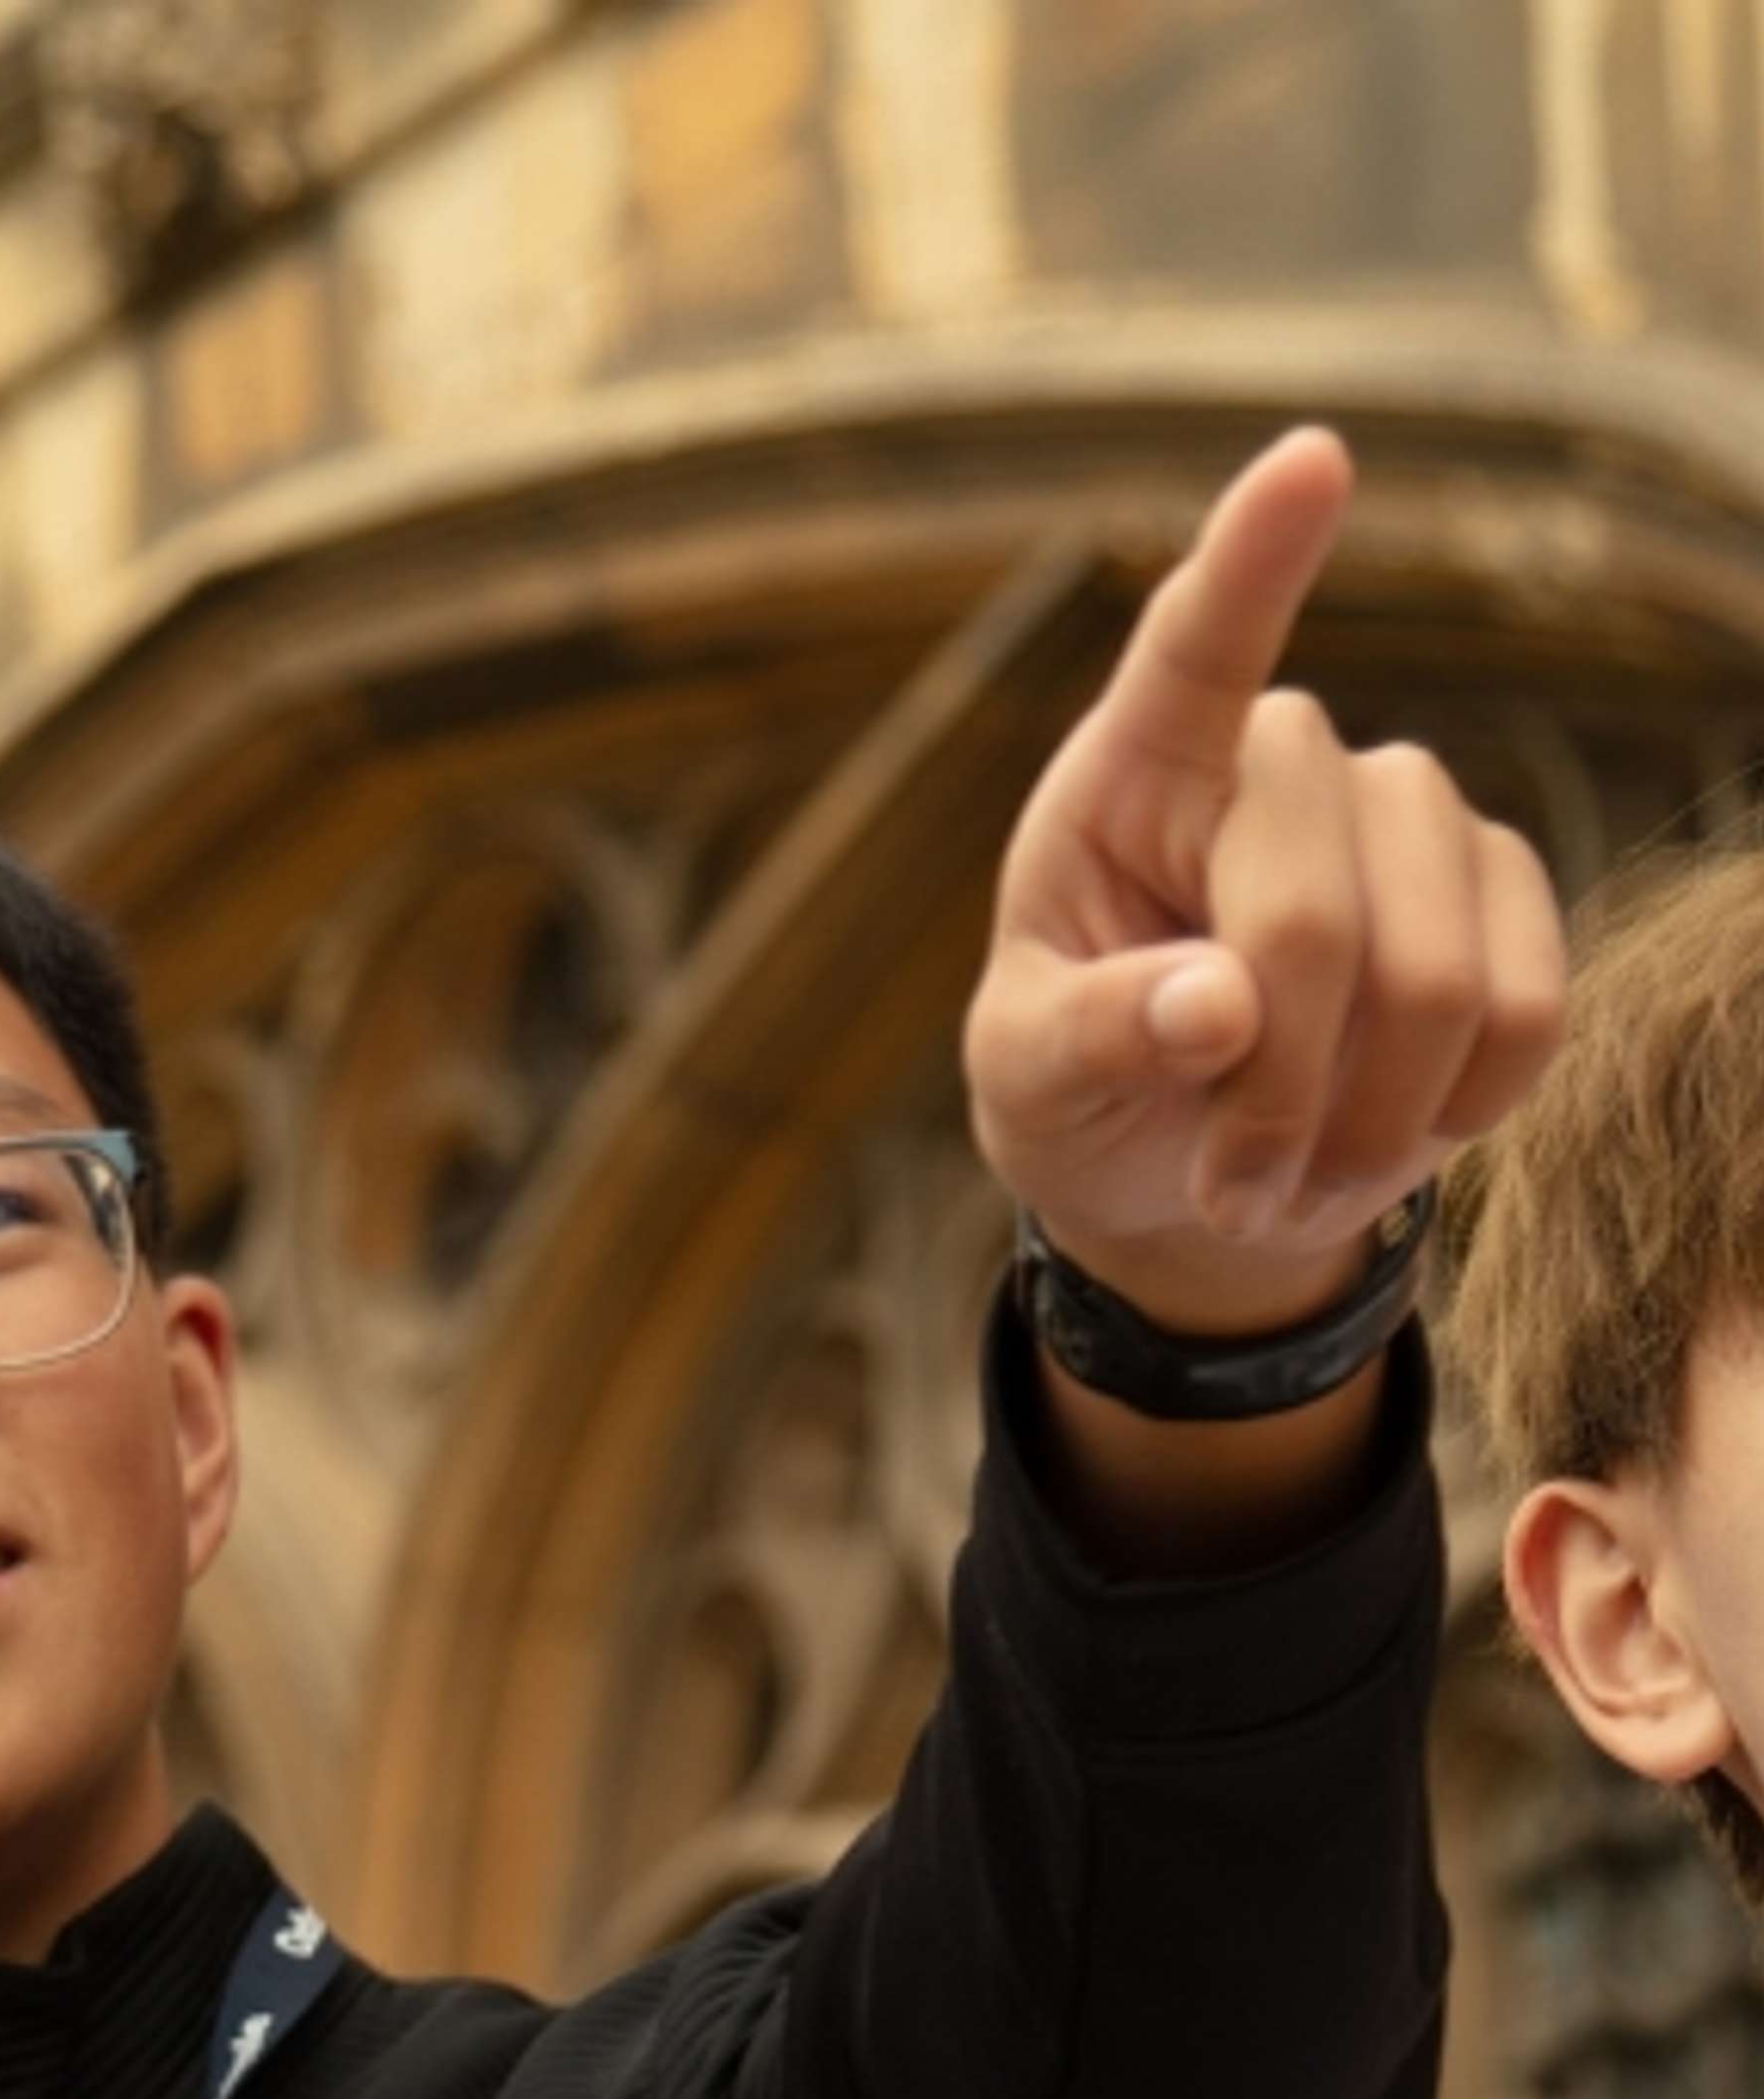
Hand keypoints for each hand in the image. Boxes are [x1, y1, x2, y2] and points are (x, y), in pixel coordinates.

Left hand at [965, 426, 1565, 1330]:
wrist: (1184, 1169)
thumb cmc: (1076, 1092)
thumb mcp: (1028, 1079)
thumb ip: (1091, 1036)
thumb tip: (1215, 1008)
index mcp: (1134, 773)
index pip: (1195, 650)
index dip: (1255, 561)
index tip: (1309, 462)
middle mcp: (1284, 763)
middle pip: (1315, 909)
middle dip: (1273, 1084)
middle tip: (1220, 1187)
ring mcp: (1410, 816)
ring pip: (1436, 978)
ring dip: (1356, 1126)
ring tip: (1271, 1182)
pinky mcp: (1502, 893)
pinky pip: (1520, 1015)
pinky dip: (1444, 1119)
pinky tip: (1368, 1144)